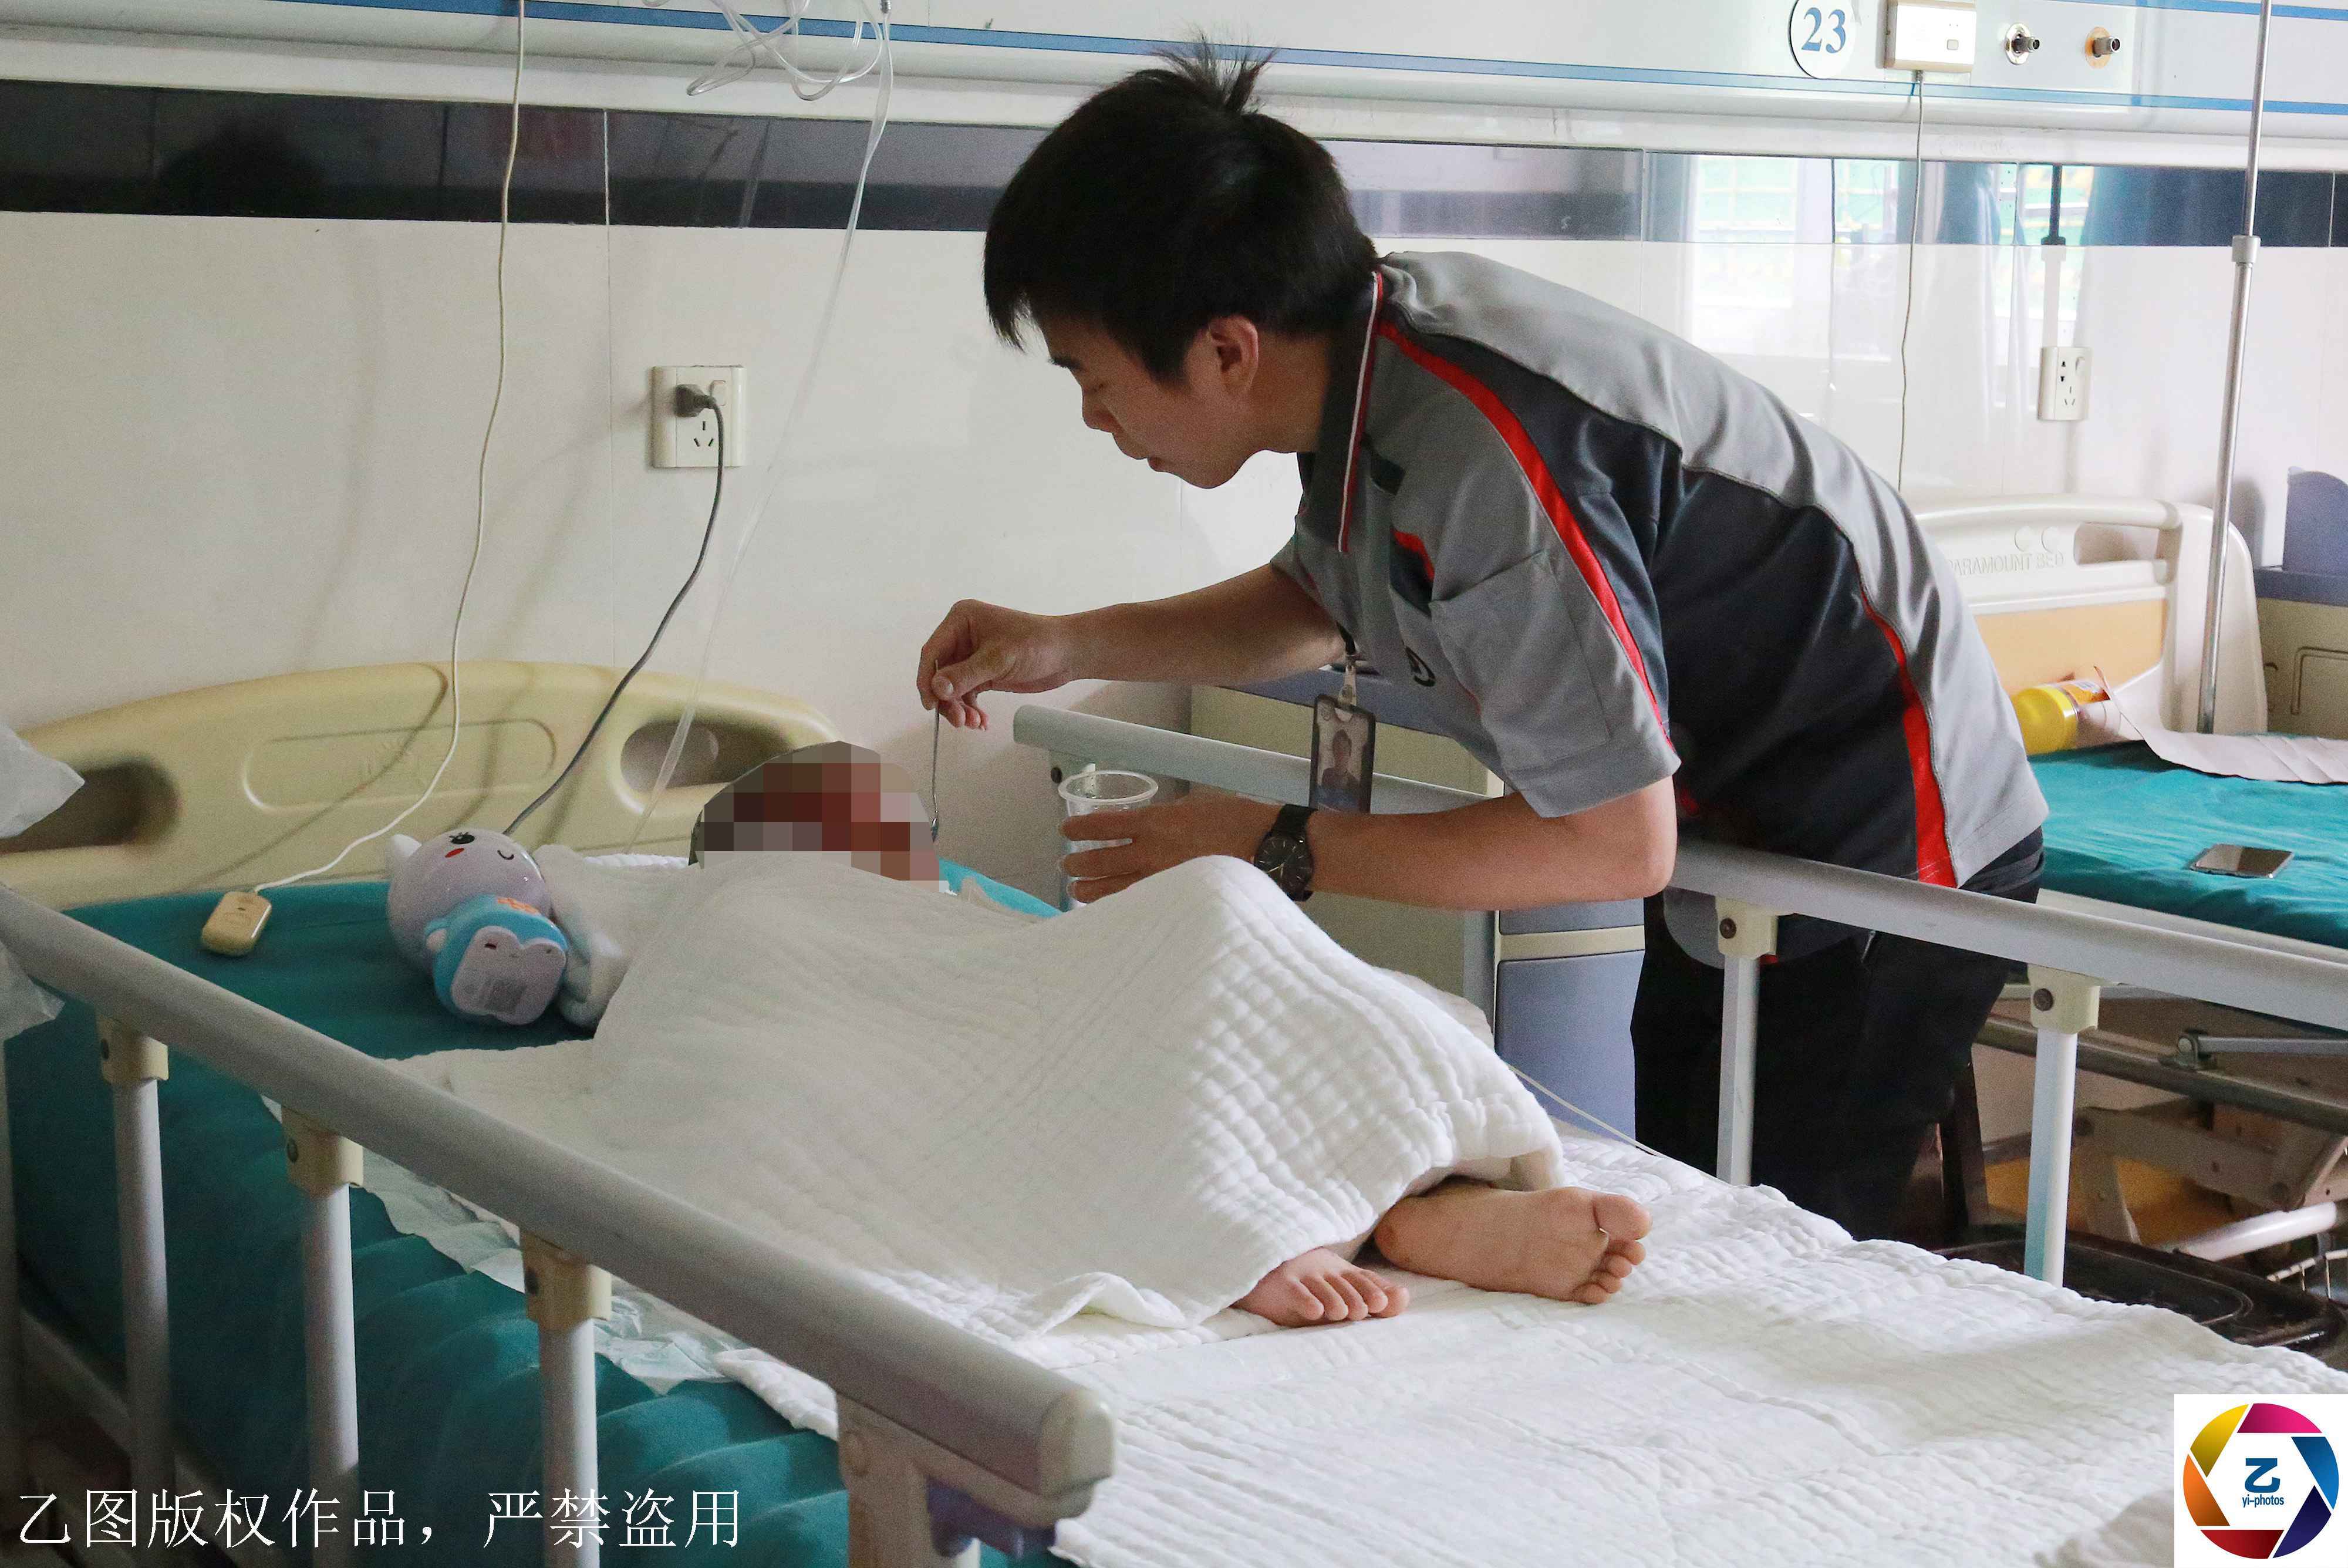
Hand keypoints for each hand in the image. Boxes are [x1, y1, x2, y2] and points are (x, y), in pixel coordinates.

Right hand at [915, 600, 1080, 729]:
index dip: (928, 679)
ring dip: (960, 708)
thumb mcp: (999, 659)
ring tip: (974, 723)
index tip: (931, 704)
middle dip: (948, 699)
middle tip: (960, 721)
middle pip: (940, 673)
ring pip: (952, 688)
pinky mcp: (983, 673)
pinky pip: (967, 694)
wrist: (1068, 653)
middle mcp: (962, 636)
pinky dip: (971, 709)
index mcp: (961, 620)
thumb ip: (966, 674)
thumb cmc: (1037, 644)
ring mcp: (972, 656)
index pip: (933, 651)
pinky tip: (981, 722)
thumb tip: (936, 689)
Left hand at [1061, 792, 1280, 902]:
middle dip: (1079, 864)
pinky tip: (1108, 912)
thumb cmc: (1237, 819)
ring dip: (1089, 890)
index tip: (1066, 832)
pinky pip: (1138, 907)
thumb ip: (1166, 816)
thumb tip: (1148, 824)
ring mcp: (1163, 880)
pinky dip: (1118, 909)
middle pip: (1101, 861)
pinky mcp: (1176, 901)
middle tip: (1067, 867)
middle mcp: (1152, 852)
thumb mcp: (1196, 805)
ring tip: (1076, 892)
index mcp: (1157, 821)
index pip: (1104, 825)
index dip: (1080, 829)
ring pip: (1113, 890)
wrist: (1269, 847)